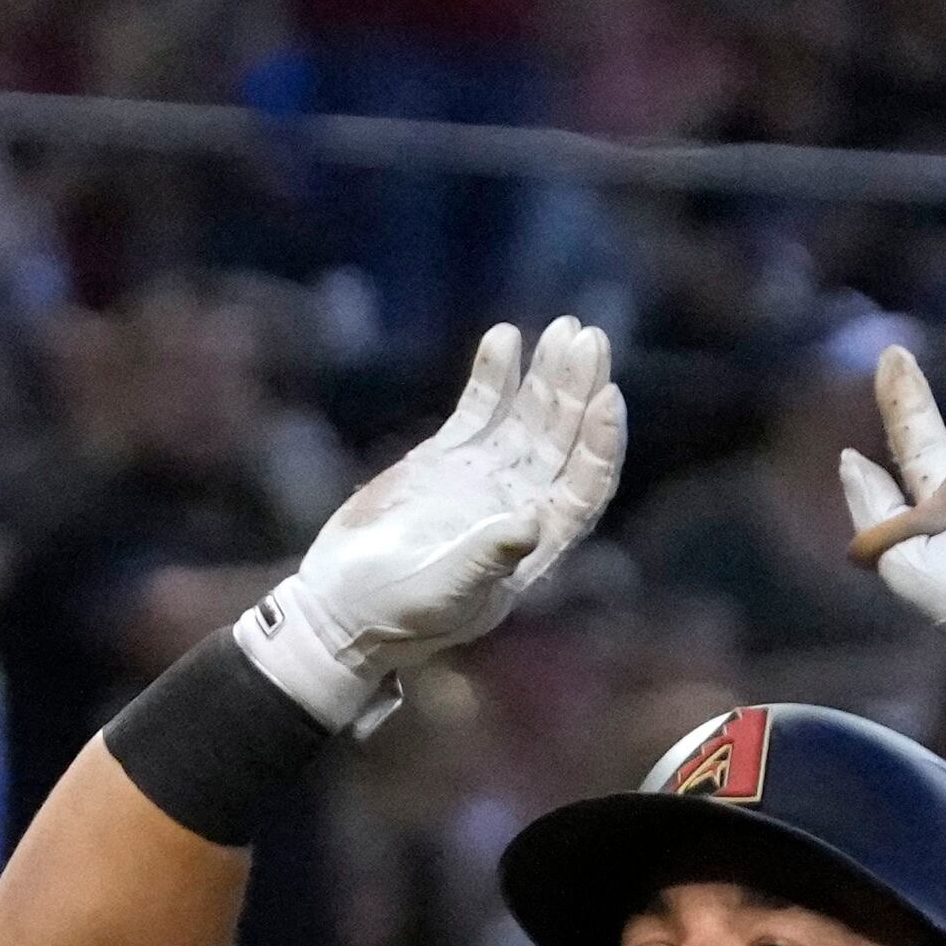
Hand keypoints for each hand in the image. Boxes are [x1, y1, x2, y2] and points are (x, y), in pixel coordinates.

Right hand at [230, 317, 621, 732]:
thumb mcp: (443, 594)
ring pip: (530, 416)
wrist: (338, 608)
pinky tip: (505, 339)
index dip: (601, 441)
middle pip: (564, 438)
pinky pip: (480, 409)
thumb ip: (487, 559)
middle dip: (578, 388)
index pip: (586, 484)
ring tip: (563, 330)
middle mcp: (520, 503)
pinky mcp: (446, 458)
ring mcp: (485, 477)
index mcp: (535, 544)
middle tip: (587, 338)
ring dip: (547, 374)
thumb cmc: (394, 616)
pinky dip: (494, 375)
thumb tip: (534, 520)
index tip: (606, 396)